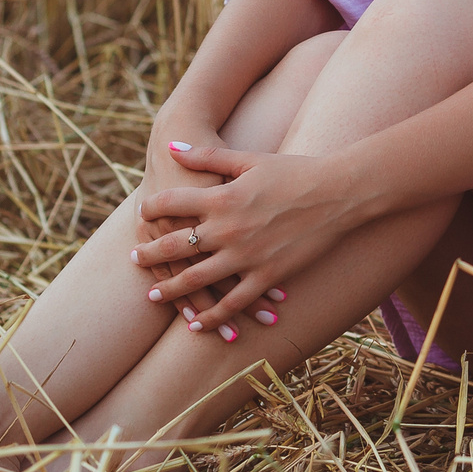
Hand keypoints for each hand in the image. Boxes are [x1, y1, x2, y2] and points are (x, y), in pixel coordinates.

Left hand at [133, 143, 354, 332]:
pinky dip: (212, 316)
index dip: (151, 209)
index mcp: (220, 198)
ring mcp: (246, 256)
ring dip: (171, 289)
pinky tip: (195, 324)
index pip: (170, 204)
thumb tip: (172, 148)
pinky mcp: (266, 276)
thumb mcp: (248, 158)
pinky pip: (232, 302)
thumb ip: (207, 156)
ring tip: (153, 295)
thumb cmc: (294, 171)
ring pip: (196, 280)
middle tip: (134, 260)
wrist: (338, 193)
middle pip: (174, 246)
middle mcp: (227, 229)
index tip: (141, 214)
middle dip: (149, 254)